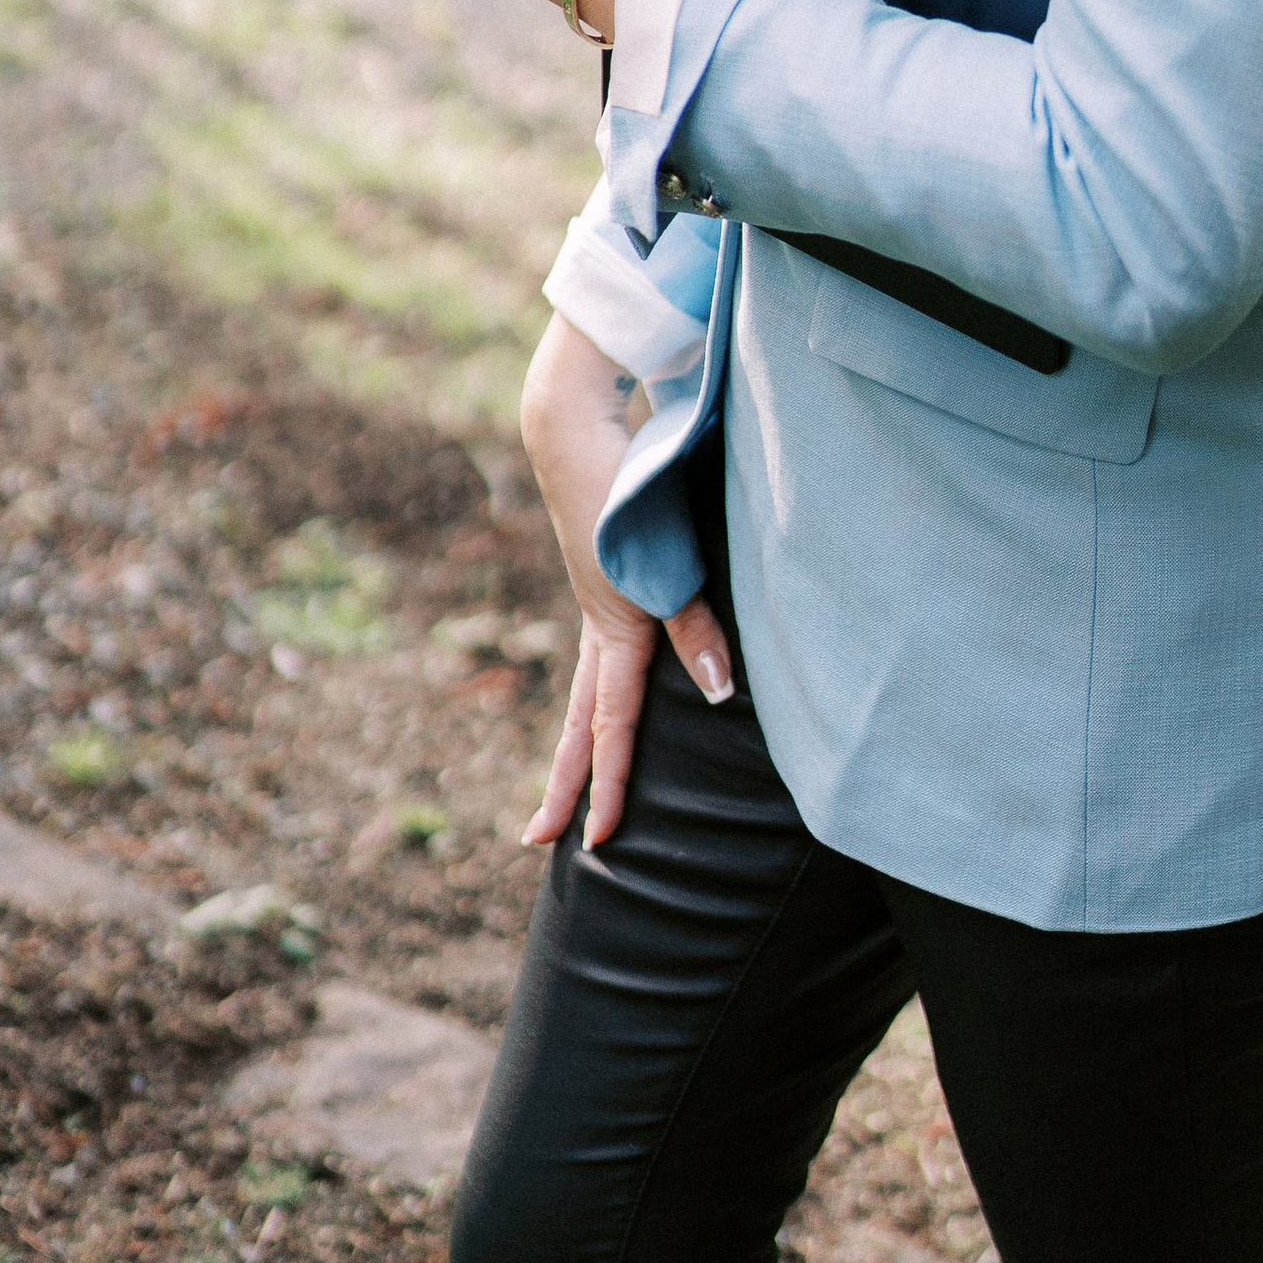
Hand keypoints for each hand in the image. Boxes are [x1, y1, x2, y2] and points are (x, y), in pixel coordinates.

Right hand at [518, 312, 733, 849]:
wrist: (574, 422)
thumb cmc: (622, 488)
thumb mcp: (659, 562)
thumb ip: (693, 625)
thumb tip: (721, 695)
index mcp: (612, 627)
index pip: (611, 723)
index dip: (610, 783)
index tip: (600, 840)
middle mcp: (599, 621)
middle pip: (581, 719)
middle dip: (567, 781)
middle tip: (542, 840)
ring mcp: (597, 597)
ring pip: (589, 684)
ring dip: (583, 735)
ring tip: (577, 777)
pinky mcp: (605, 572)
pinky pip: (605, 646)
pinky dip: (603, 681)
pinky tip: (618, 678)